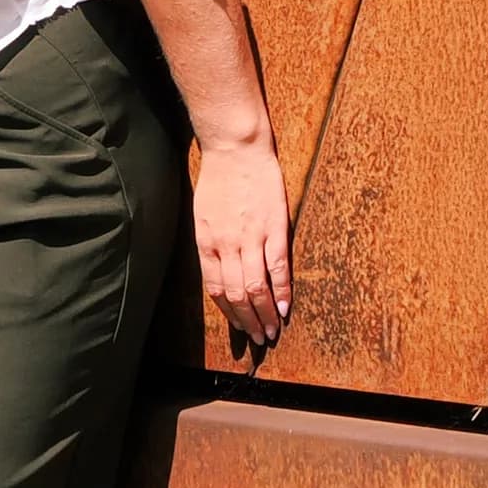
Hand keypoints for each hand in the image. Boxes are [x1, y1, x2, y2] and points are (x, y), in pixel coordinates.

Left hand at [193, 136, 292, 356]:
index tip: (238, 328)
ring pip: (256, 287)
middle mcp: (226, 245)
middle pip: (237, 294)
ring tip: (271, 331)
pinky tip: (284, 308)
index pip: (216, 289)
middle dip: (247, 322)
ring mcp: (251, 237)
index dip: (228, 313)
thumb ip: (212, 245)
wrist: (236, 148)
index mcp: (207, 243)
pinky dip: (281, 292)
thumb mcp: (203, 215)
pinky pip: (278, 268)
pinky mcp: (275, 228)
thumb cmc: (219, 179)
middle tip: (257, 339)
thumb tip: (220, 273)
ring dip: (264, 315)